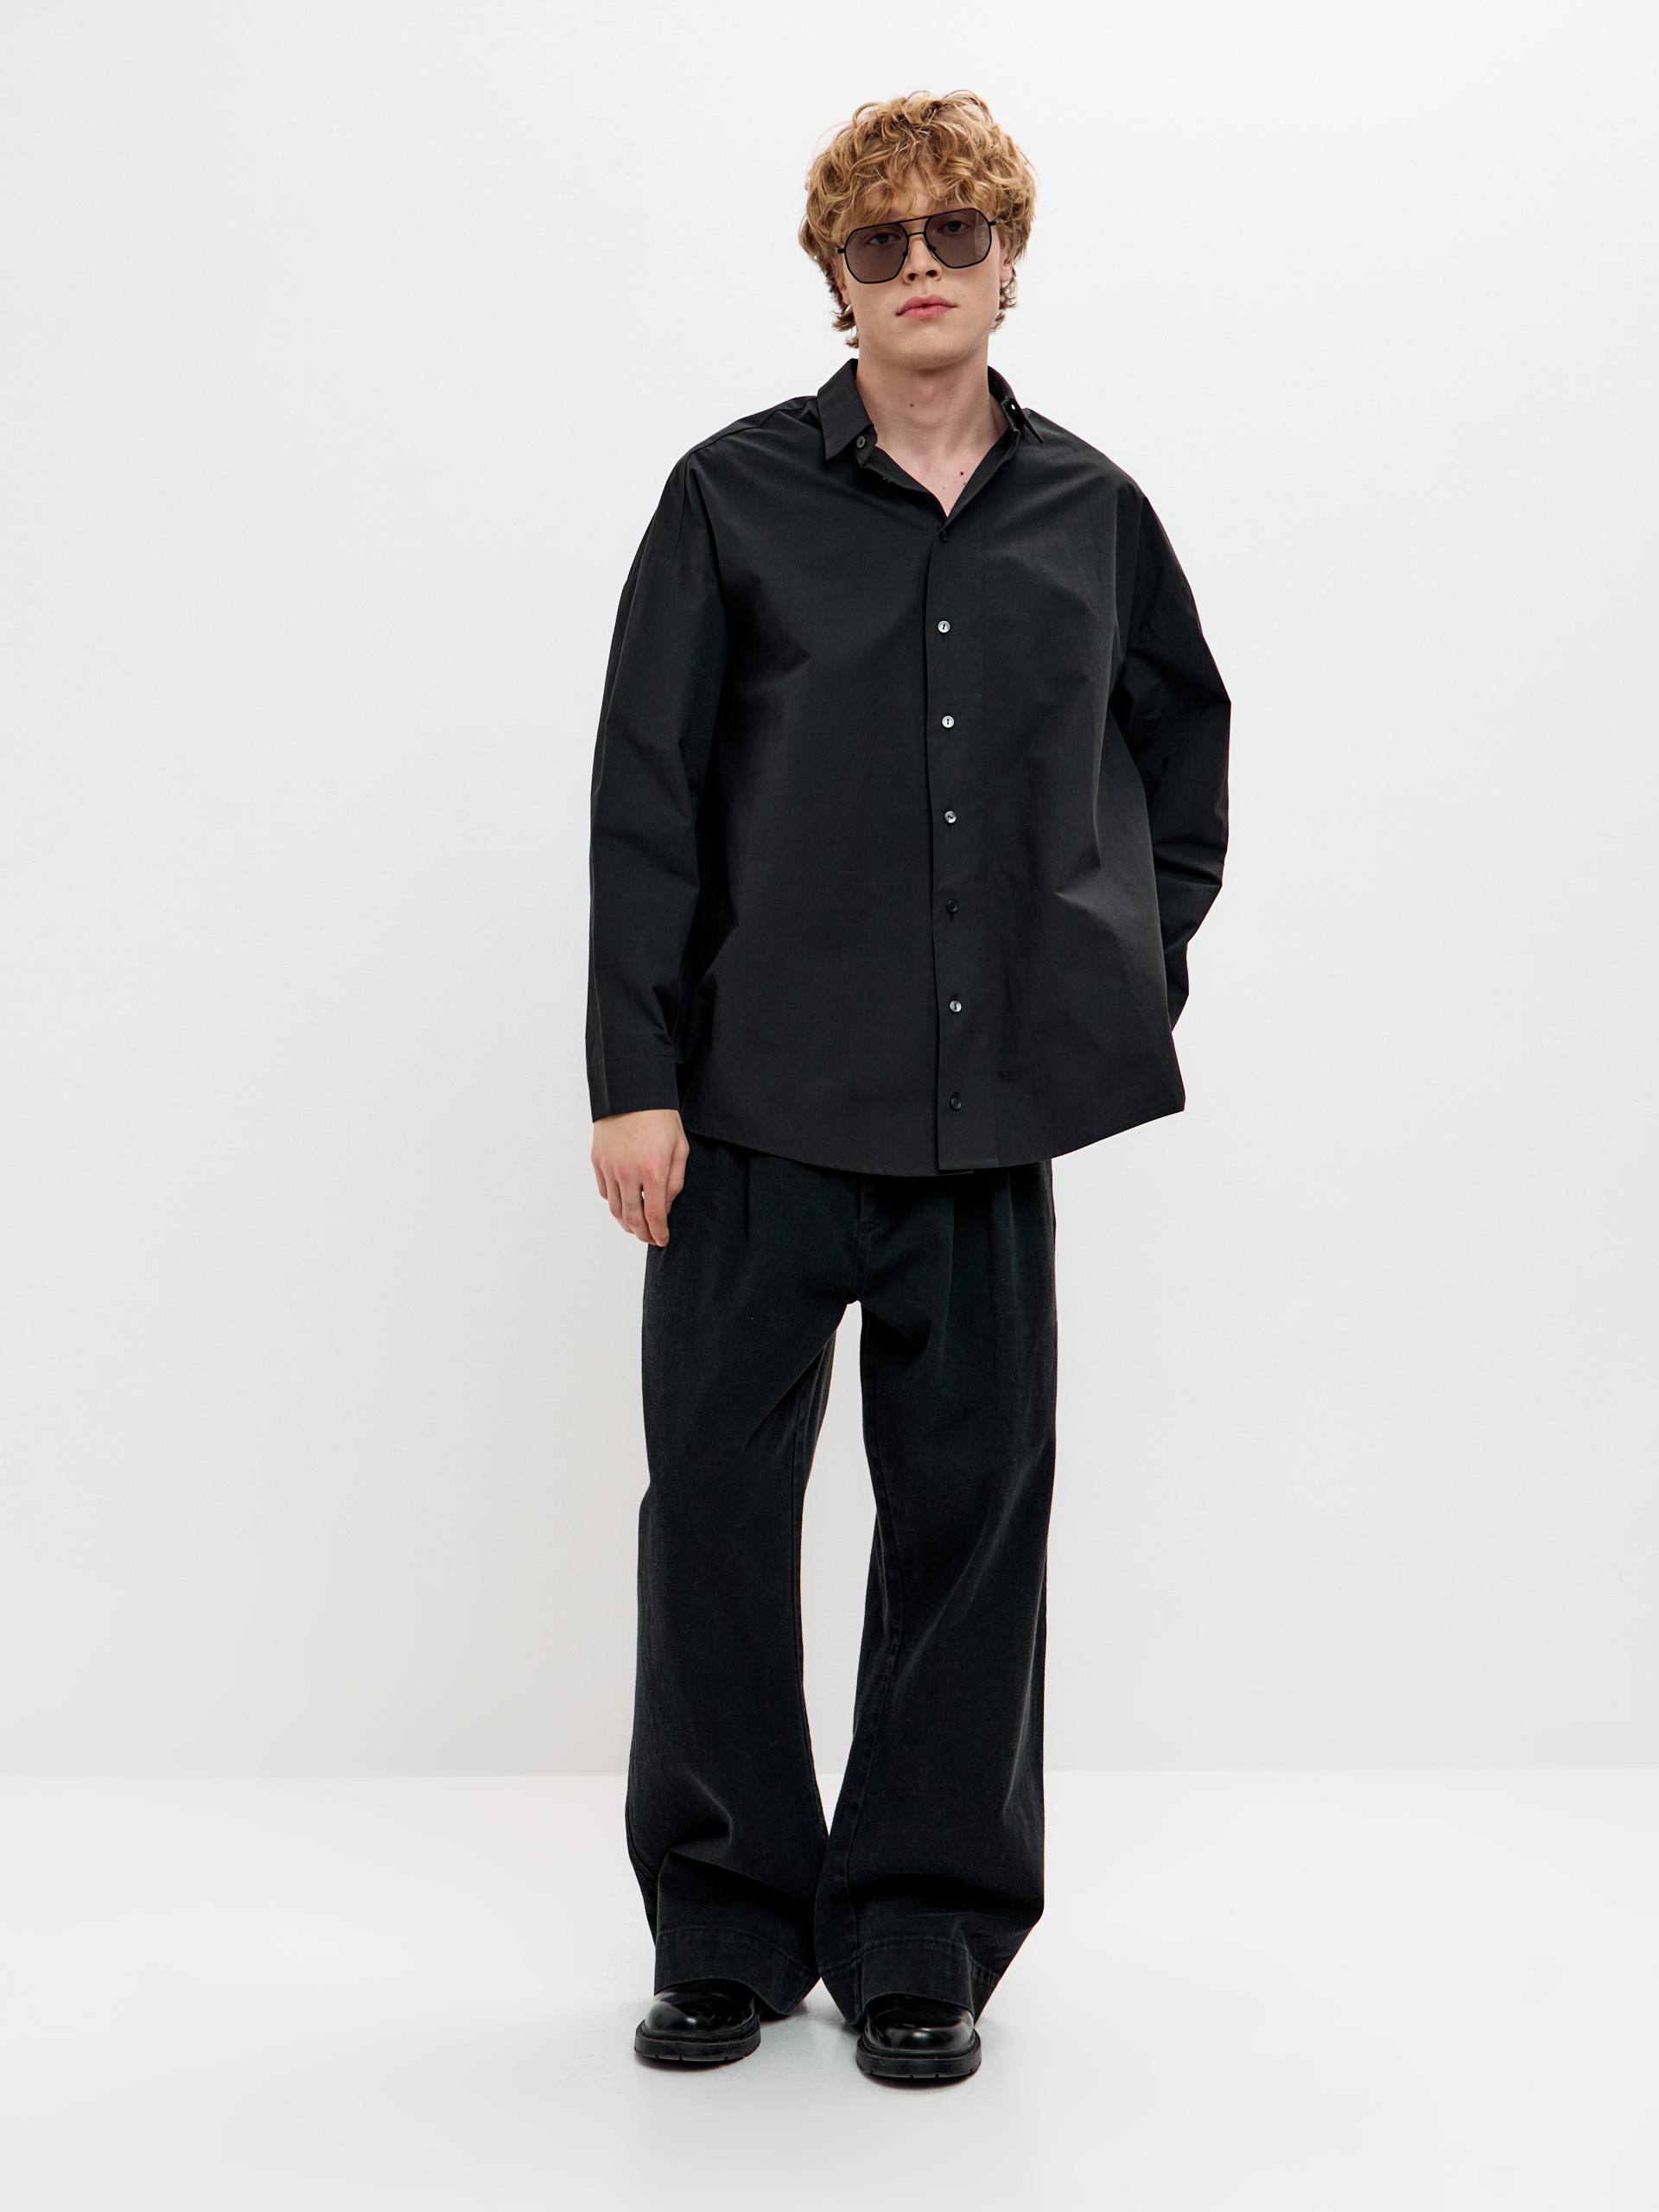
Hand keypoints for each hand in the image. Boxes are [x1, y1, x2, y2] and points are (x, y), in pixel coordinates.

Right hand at [591, 1109, 688, 1246]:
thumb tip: (667, 1206)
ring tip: (636, 1228)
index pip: (655, 1215)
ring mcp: (610, 1168)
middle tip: (650, 1240)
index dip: (659, 1233)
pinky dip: (614, 1204)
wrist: (631, 1092)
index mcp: (654, 1170)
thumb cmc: (661, 1118)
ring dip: (626, 1223)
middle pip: (633, 1218)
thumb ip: (675, 1181)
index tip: (663, 1240)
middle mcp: (629, 1173)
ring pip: (616, 1208)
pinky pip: (605, 1192)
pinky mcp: (598, 1161)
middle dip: (643, 1234)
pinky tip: (624, 1206)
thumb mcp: (680, 1148)